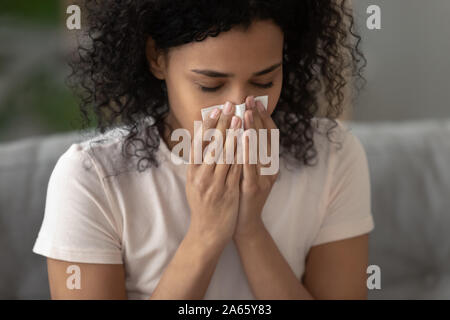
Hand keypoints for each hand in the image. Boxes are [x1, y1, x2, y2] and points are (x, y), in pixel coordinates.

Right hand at [186, 102, 242, 248]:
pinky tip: (248, 143)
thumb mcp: (194, 183)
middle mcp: (201, 177)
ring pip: (224, 155)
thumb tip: (202, 141)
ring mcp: (214, 185)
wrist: (207, 232)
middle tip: (230, 106)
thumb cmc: (202, 205)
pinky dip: (242, 155)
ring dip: (233, 135)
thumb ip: (199, 164)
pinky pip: (236, 170)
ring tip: (240, 118)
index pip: (198, 143)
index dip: (207, 125)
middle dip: (222, 124)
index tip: (215, 109)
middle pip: (212, 145)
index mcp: (192, 172)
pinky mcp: (228, 193)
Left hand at [233, 96, 278, 240]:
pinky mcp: (253, 188)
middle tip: (250, 101)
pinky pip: (250, 167)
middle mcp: (269, 169)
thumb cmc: (241, 194)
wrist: (243, 224)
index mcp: (268, 163)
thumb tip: (238, 129)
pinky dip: (247, 151)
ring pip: (259, 151)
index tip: (255, 101)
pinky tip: (242, 138)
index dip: (262, 117)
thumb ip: (246, 152)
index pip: (268, 135)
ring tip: (245, 114)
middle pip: (265, 139)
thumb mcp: (246, 171)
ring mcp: (263, 179)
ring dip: (252, 131)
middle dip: (256, 118)